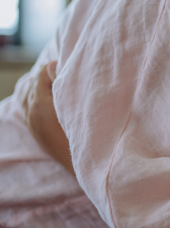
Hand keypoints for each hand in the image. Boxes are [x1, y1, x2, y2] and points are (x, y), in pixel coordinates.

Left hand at [24, 61, 74, 175]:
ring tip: (56, 83)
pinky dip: (35, 98)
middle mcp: (32, 112)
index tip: (70, 66)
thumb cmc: (84, 130)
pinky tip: (46, 98)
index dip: (55, 67)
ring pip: (29, 95)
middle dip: (47, 75)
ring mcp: (32, 122)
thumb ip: (62, 83)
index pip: (42, 73)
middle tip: (65, 73)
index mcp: (41, 103)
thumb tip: (53, 66)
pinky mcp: (35, 130)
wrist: (82, 161)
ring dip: (41, 86)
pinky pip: (28, 106)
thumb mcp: (75, 104)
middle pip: (34, 83)